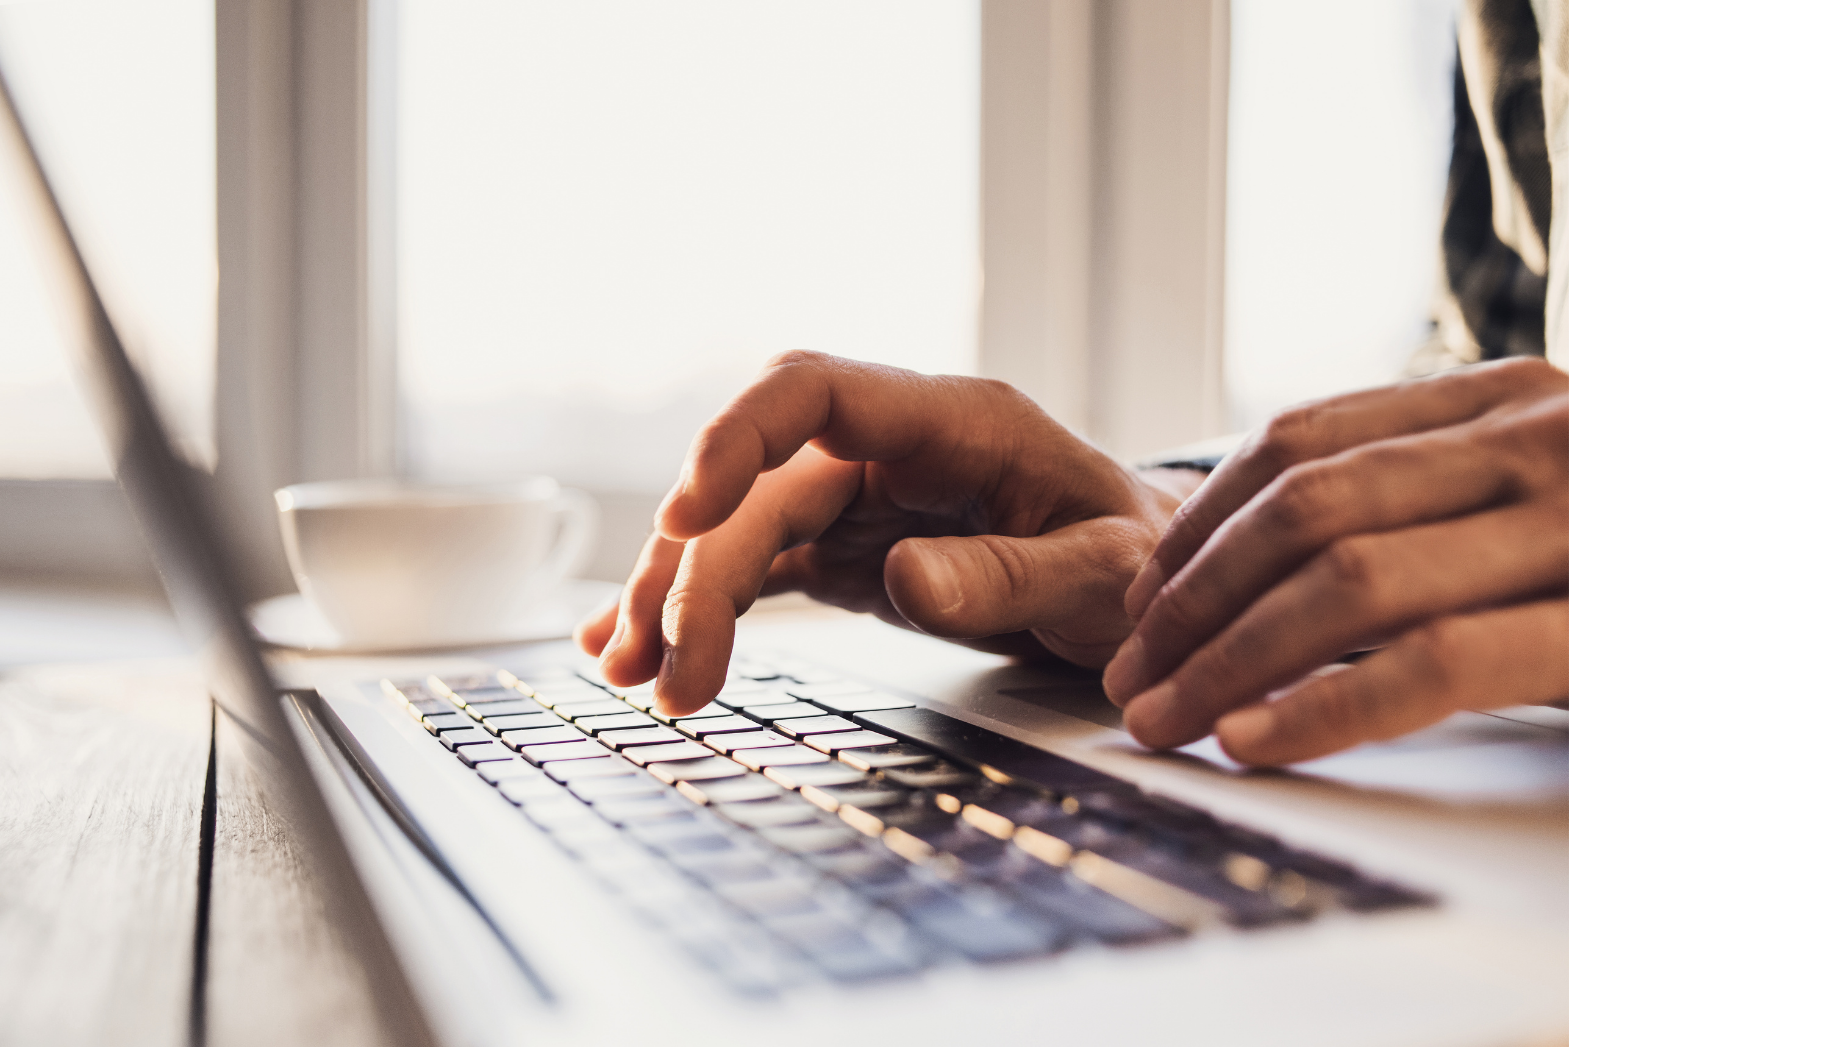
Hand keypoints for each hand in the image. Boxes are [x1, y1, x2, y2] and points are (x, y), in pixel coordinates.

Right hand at [575, 352, 1196, 715]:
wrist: (1148, 583)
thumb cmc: (1138, 559)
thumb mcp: (1104, 573)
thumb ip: (1010, 574)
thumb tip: (905, 581)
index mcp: (953, 422)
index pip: (814, 390)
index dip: (737, 438)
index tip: (687, 512)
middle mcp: (890, 449)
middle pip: (758, 484)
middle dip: (696, 569)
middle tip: (667, 670)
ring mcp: (860, 498)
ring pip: (740, 528)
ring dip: (676, 594)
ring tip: (632, 675)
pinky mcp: (846, 549)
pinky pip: (756, 566)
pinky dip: (700, 607)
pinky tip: (640, 650)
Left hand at [1102, 357, 1568, 765]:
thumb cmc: (1616, 569)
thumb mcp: (1539, 498)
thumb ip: (1433, 501)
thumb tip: (1265, 565)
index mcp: (1506, 397)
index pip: (1305, 439)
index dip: (1200, 520)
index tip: (1139, 596)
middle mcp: (1538, 437)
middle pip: (1307, 508)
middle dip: (1194, 599)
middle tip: (1130, 674)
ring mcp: (1574, 524)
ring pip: (1350, 580)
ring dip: (1229, 660)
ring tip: (1164, 718)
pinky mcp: (1599, 627)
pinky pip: (1433, 663)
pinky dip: (1325, 707)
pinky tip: (1251, 739)